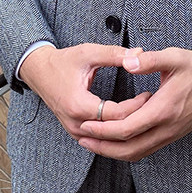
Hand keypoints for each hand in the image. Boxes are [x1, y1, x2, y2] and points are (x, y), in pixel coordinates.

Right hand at [18, 43, 151, 141]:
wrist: (39, 72)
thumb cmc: (63, 62)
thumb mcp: (88, 53)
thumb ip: (114, 54)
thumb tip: (139, 53)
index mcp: (79, 105)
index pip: (117, 115)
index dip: (137, 106)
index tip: (149, 95)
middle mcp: (76, 123)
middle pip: (115, 130)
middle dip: (136, 119)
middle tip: (152, 105)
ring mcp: (75, 131)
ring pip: (109, 140)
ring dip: (127, 128)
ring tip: (144, 114)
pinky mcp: (77, 132)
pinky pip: (101, 140)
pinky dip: (116, 133)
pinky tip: (131, 123)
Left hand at [77, 47, 191, 161]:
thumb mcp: (173, 57)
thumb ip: (149, 60)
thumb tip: (127, 61)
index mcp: (163, 110)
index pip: (127, 129)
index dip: (103, 130)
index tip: (84, 124)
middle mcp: (166, 128)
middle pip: (129, 149)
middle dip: (102, 146)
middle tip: (81, 138)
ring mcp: (170, 135)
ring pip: (137, 153)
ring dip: (113, 151)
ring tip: (93, 142)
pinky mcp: (172, 135)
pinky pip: (145, 150)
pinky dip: (126, 150)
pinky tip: (114, 142)